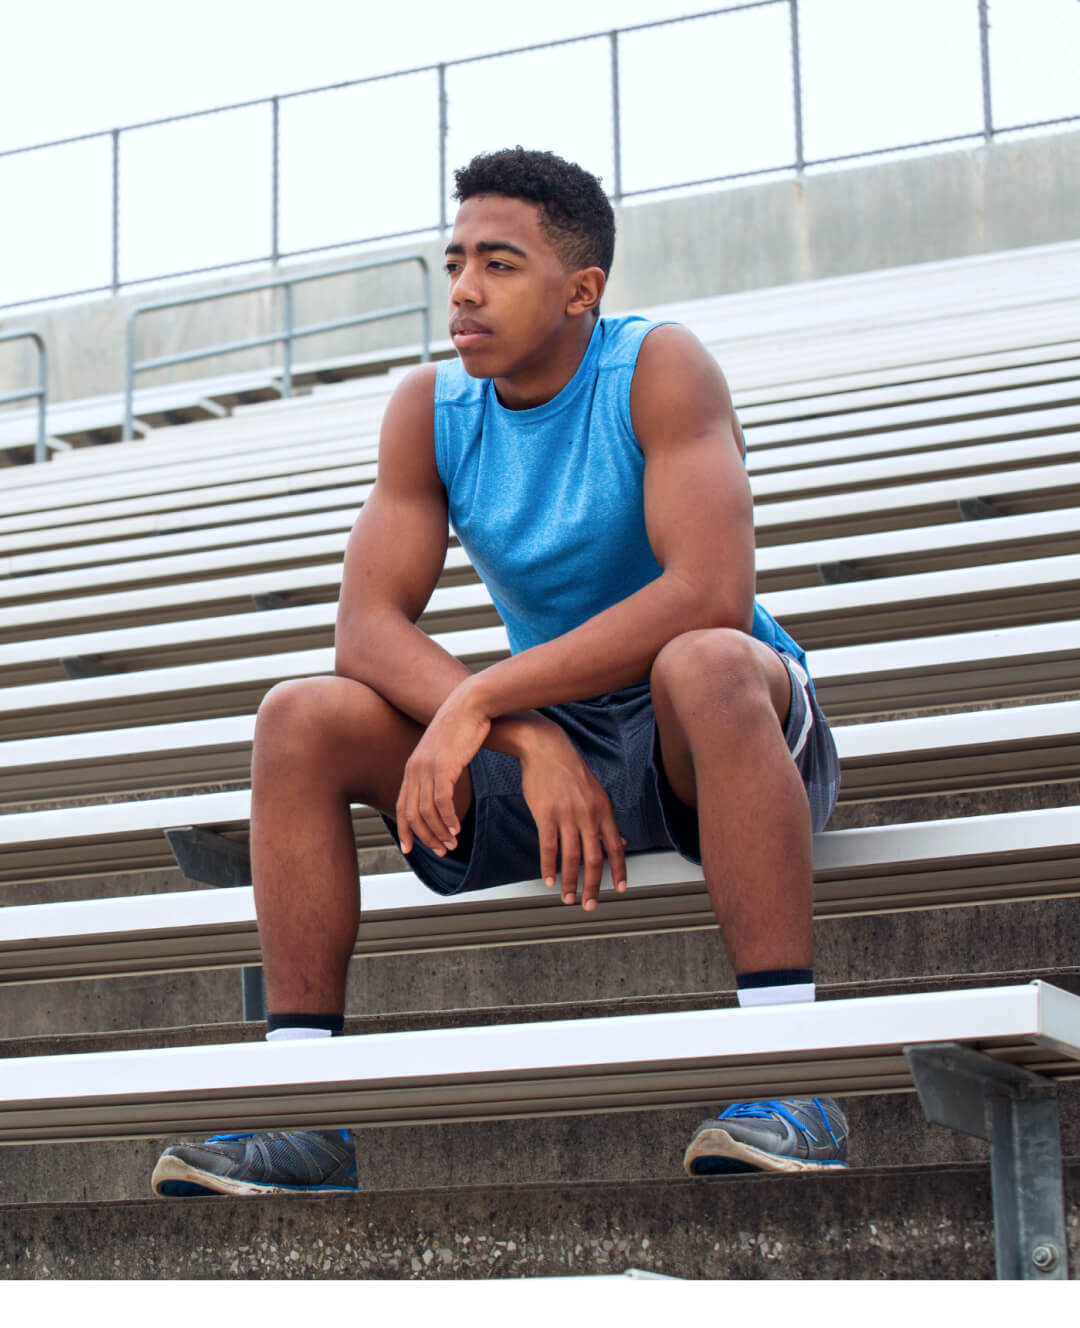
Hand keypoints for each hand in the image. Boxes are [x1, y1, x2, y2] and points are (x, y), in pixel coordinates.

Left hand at [396, 686, 489, 857]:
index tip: (410, 850)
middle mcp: (415, 769)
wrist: (470, 704)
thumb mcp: (443, 752)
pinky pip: (442, 801)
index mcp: (412, 768)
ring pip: (427, 812)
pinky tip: (457, 828)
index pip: (402, 807)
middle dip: (426, 838)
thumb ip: (437, 770)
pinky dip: (448, 819)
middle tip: (442, 852)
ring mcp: (427, 768)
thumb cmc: (461, 728)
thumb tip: (440, 788)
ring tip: (452, 844)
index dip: (405, 831)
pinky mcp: (444, 766)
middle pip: (412, 815)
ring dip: (440, 832)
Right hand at [517, 725, 627, 911]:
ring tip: (569, 898)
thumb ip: (606, 819)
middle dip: (594, 886)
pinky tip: (549, 880)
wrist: (547, 749)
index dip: (620, 870)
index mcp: (604, 810)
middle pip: (595, 859)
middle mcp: (589, 815)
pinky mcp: (546, 815)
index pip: (616, 847)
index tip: (621, 888)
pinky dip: (549, 867)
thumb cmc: (570, 770)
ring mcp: (567, 815)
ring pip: (572, 858)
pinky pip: (549, 847)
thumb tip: (619, 840)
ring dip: (571, 882)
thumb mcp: (596, 793)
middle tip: (590, 904)